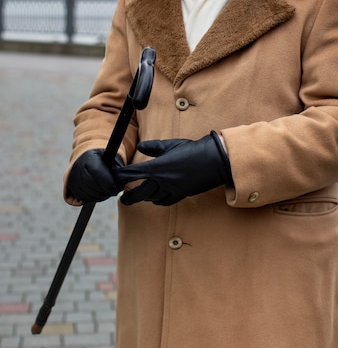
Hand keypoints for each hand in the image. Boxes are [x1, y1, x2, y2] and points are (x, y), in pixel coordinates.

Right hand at [67, 148, 124, 202]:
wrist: (87, 155)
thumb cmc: (104, 158)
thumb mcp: (113, 159)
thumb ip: (117, 170)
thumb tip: (120, 184)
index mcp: (89, 157)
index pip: (98, 173)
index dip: (109, 184)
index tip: (116, 189)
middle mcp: (78, 166)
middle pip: (91, 185)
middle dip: (105, 192)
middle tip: (113, 191)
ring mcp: (71, 176)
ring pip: (85, 194)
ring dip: (99, 196)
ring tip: (107, 192)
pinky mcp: (69, 184)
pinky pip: (80, 198)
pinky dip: (91, 199)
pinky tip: (98, 194)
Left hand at [117, 131, 232, 205]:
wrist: (212, 161)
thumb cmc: (192, 150)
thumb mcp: (170, 145)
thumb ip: (153, 148)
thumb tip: (141, 147)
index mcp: (156, 167)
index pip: (132, 174)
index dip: (121, 177)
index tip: (115, 178)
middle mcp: (161, 181)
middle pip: (139, 192)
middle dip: (129, 196)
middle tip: (123, 199)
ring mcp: (171, 190)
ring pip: (152, 198)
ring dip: (144, 197)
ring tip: (139, 196)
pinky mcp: (180, 195)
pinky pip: (164, 202)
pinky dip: (158, 200)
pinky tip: (156, 198)